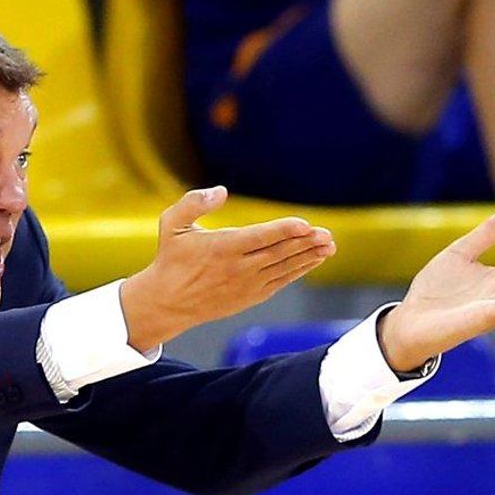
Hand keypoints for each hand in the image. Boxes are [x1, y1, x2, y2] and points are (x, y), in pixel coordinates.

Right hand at [121, 186, 335, 349]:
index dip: (284, 230)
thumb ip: (194, 202)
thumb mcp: (171, 224)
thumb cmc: (170, 260)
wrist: (167, 302)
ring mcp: (246, 284)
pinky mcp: (250, 296)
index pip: (260, 237)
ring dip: (308, 257)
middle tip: (327, 234)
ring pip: (284, 268)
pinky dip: (297, 271)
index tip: (305, 224)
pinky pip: (280, 282)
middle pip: (279, 253)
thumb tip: (221, 191)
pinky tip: (312, 261)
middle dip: (305, 243)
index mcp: (222, 248)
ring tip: (328, 246)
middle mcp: (238, 268)